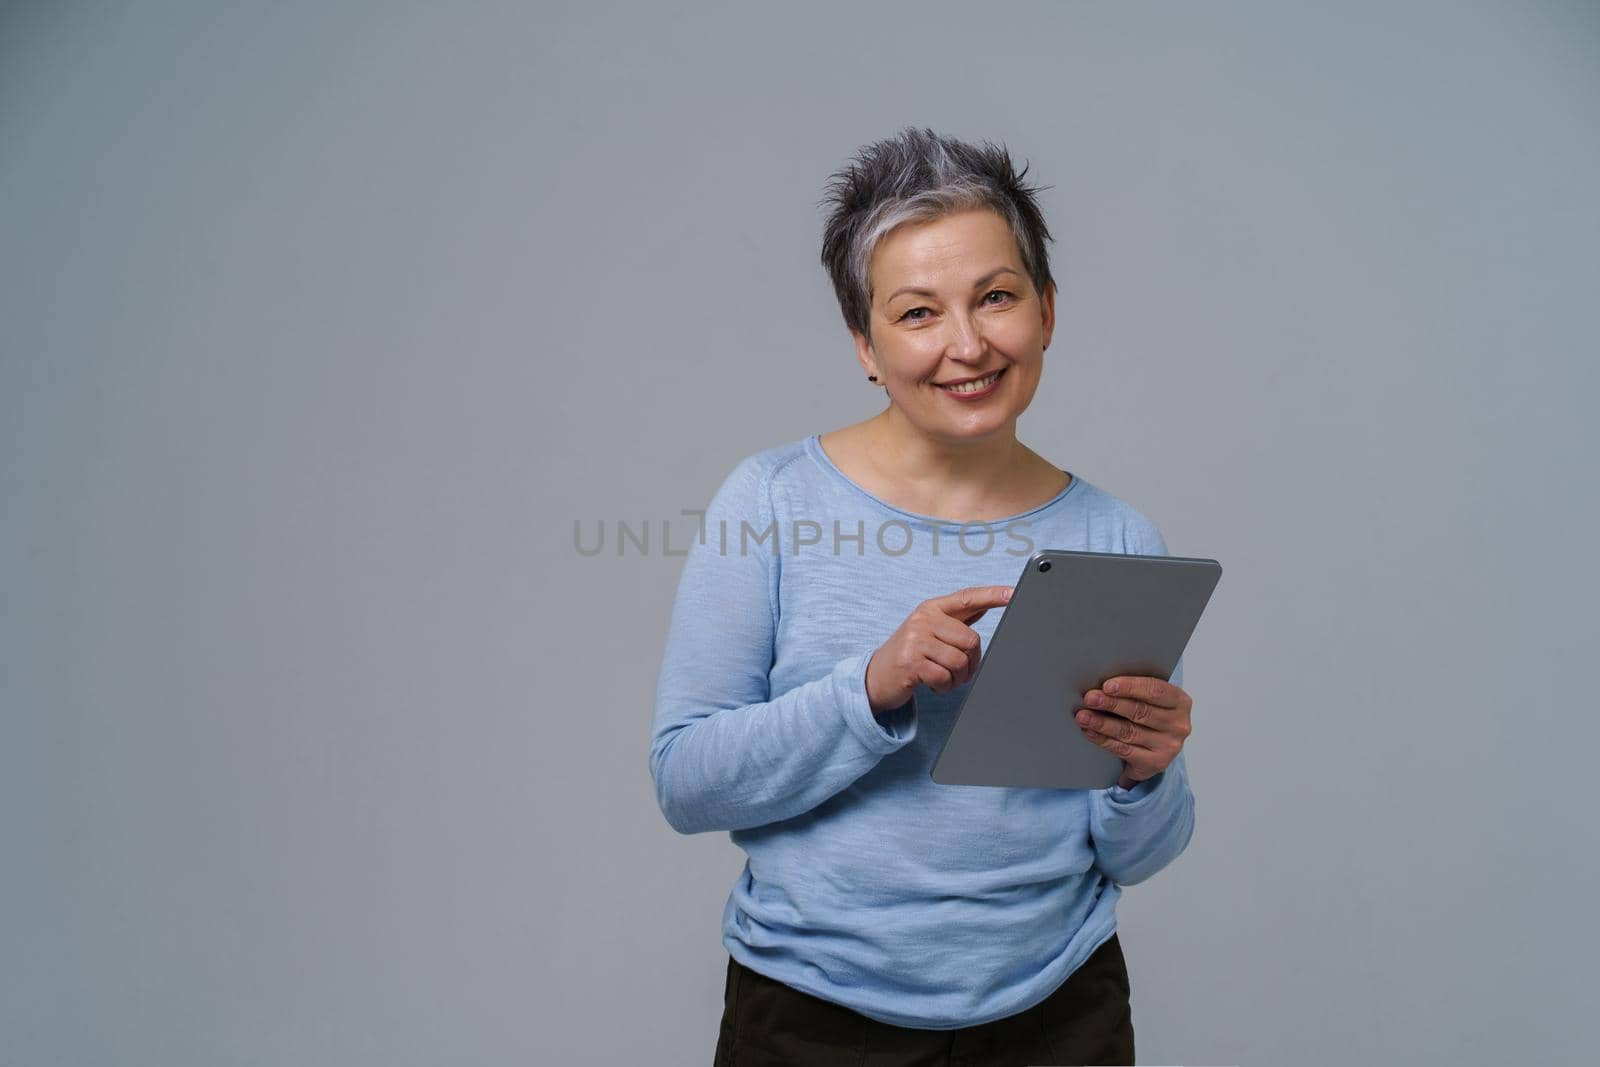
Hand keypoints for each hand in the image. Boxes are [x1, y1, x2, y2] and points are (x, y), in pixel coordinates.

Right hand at [865, 585, 1012, 712]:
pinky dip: (944, 687)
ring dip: (957, 678)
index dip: (991, 595)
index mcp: (932, 608)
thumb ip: (955, 620)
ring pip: (959, 661)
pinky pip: (944, 677)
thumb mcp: (930, 631)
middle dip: (971, 663)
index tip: (1012, 593)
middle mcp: (923, 619)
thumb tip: (985, 605)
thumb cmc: (910, 653)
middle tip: (959, 672)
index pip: (967, 598)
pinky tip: (933, 684)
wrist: (876, 676)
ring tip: (944, 678)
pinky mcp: (910, 662)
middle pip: (971, 640)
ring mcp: (915, 640)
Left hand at [1073, 676, 1192, 787]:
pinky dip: (1104, 740)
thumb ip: (1135, 690)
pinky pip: (1125, 750)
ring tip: (1083, 716)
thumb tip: (1102, 684)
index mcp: (1180, 701)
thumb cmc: (1149, 714)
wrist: (1156, 749)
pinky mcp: (1156, 763)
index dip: (1130, 686)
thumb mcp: (1150, 700)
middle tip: (1090, 698)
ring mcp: (1169, 746)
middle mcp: (1179, 724)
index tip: (1107, 685)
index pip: (1156, 690)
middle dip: (1111, 704)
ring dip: (1102, 723)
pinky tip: (1090, 732)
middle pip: (1141, 711)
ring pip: (1130, 731)